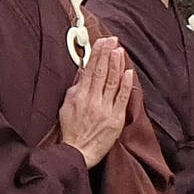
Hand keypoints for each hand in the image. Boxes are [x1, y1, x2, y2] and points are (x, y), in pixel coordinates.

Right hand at [59, 36, 132, 165]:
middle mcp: (93, 100)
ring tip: (119, 50)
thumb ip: (75, 89)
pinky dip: (125, 84)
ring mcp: (105, 109)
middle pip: (102, 72)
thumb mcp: (66, 107)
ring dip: (117, 65)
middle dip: (107, 54)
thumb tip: (83, 73)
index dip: (97, 54)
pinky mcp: (115, 118)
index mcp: (80, 96)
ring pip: (113, 82)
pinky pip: (122, 98)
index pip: (90, 70)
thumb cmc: (71, 131)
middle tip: (112, 40)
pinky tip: (128, 72)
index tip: (101, 41)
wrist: (78, 152)